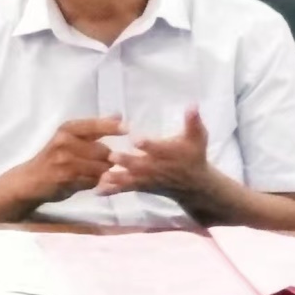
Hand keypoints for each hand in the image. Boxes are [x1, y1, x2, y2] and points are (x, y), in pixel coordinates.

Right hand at [17, 117, 123, 203]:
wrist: (31, 180)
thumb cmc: (55, 156)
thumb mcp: (70, 137)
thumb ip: (95, 128)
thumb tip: (119, 115)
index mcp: (68, 129)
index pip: (94, 125)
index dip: (112, 127)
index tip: (128, 128)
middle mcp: (65, 142)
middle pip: (102, 150)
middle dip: (110, 158)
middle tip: (112, 163)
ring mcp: (65, 161)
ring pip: (100, 167)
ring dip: (105, 172)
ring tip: (102, 173)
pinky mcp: (66, 178)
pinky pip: (93, 181)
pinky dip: (97, 183)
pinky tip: (93, 182)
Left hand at [96, 108, 210, 199]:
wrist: (194, 186)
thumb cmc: (194, 155)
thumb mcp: (198, 137)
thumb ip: (193, 121)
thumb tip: (192, 104)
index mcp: (169, 153)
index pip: (158, 149)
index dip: (148, 144)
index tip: (135, 139)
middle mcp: (158, 168)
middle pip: (141, 165)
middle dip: (127, 161)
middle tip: (112, 155)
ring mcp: (149, 180)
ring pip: (131, 179)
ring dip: (116, 178)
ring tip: (101, 176)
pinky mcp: (142, 187)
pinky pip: (126, 189)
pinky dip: (112, 190)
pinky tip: (96, 190)